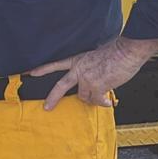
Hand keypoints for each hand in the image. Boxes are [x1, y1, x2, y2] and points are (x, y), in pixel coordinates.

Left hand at [30, 36, 157, 110]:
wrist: (126, 51)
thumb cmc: (117, 51)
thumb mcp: (96, 55)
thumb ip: (90, 65)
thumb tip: (94, 76)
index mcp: (78, 59)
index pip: (56, 64)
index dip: (43, 69)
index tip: (31, 73)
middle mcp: (79, 70)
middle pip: (60, 85)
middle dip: (52, 98)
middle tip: (46, 107)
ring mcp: (86, 79)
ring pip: (84, 97)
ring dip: (92, 99)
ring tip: (101, 98)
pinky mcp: (97, 86)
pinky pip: (96, 101)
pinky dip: (102, 103)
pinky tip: (107, 103)